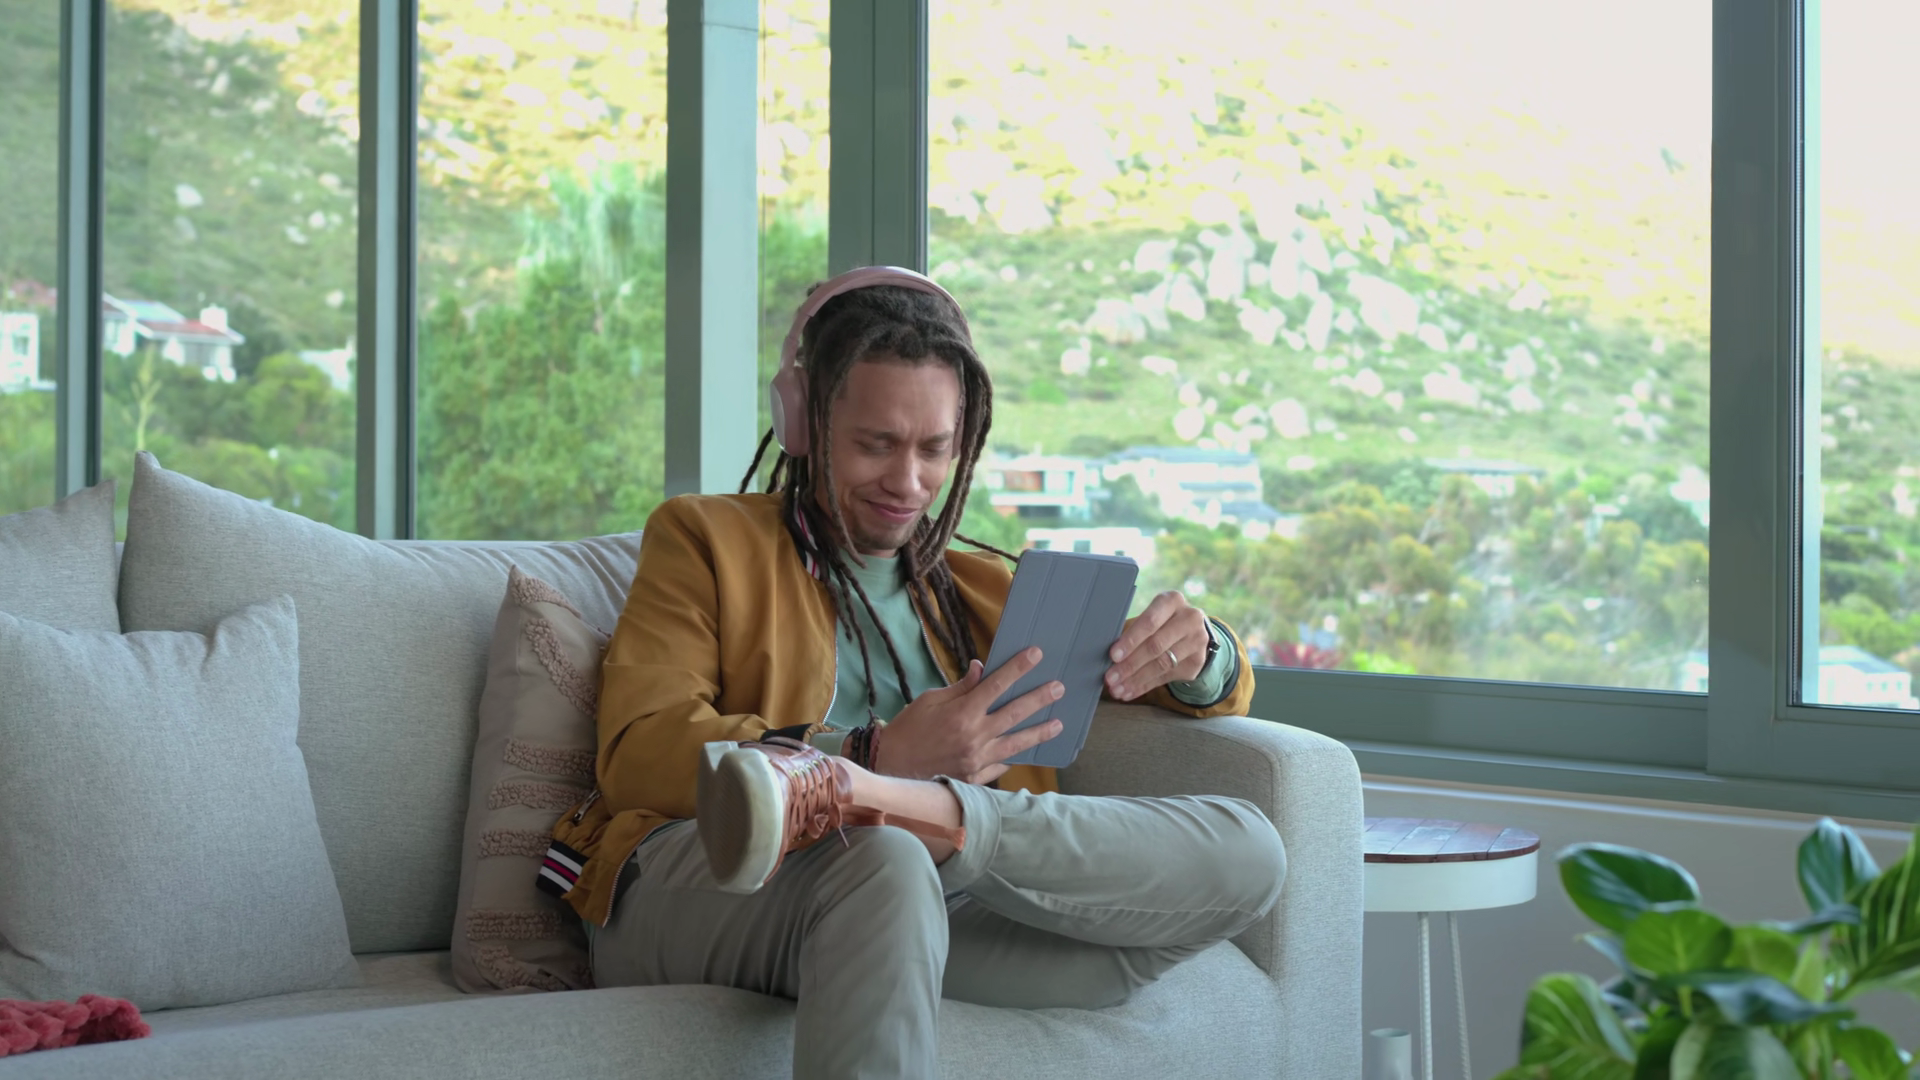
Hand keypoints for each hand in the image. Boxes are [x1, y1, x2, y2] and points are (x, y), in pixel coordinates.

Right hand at [875, 647, 1064, 784]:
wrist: (890, 767)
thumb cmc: (907, 729)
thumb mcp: (929, 700)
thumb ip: (960, 687)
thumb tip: (981, 668)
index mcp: (962, 712)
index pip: (997, 685)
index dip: (1018, 668)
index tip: (1036, 655)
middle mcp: (974, 736)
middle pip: (1014, 713)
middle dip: (1039, 698)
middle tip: (1059, 688)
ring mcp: (976, 760)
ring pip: (1015, 743)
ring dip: (1039, 732)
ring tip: (1058, 724)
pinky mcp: (974, 778)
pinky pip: (1000, 767)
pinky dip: (1012, 759)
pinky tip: (1025, 752)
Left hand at [1105, 591, 1210, 700]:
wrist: (1193, 631)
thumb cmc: (1161, 621)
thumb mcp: (1150, 617)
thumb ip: (1132, 631)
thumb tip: (1108, 657)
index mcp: (1172, 601)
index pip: (1150, 622)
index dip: (1131, 640)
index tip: (1113, 656)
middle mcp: (1190, 619)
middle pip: (1156, 645)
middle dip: (1130, 664)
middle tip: (1111, 678)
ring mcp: (1197, 641)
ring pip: (1162, 664)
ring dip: (1136, 679)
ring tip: (1117, 689)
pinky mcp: (1197, 661)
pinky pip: (1167, 676)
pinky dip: (1145, 686)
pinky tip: (1130, 692)